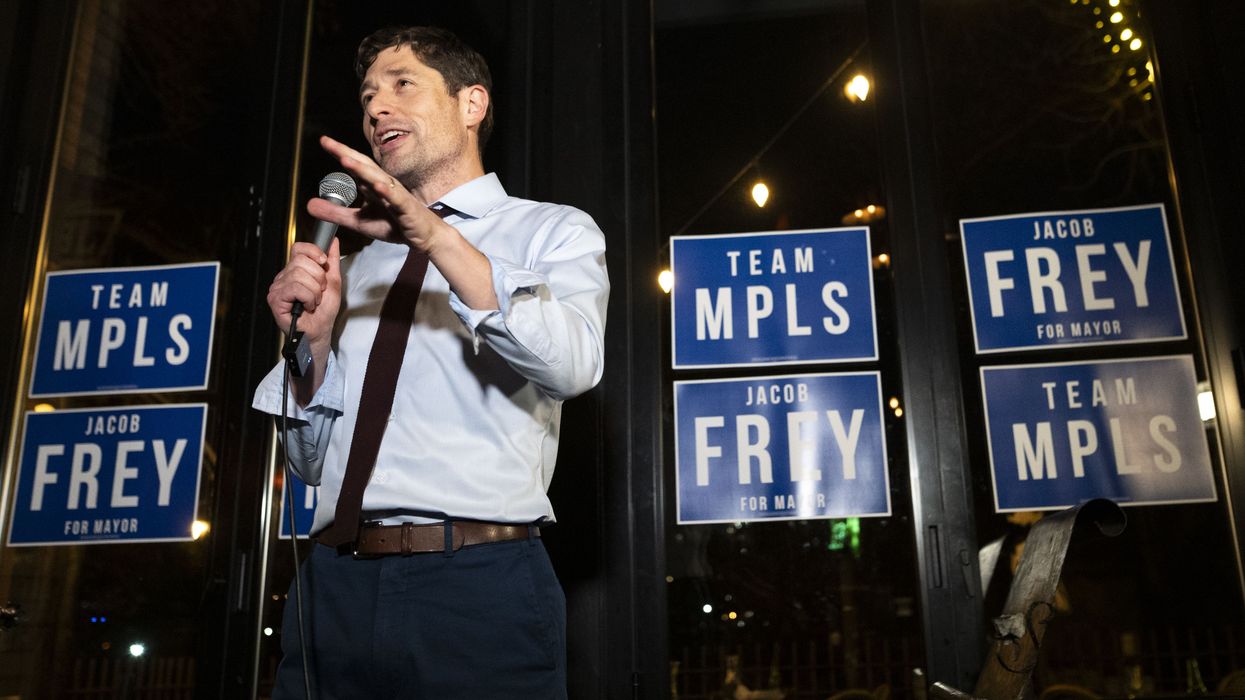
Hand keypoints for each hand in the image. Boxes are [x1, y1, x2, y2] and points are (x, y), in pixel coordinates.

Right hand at [266, 238, 340, 346]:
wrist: (320, 332)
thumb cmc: (324, 311)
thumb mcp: (333, 282)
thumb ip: (332, 261)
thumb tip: (333, 241)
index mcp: (295, 271)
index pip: (298, 248)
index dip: (313, 252)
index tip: (324, 263)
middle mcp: (283, 277)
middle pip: (301, 261)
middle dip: (318, 277)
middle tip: (319, 292)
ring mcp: (277, 288)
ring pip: (299, 275)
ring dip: (314, 291)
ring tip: (314, 302)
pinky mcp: (275, 299)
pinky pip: (295, 288)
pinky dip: (308, 298)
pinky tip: (307, 306)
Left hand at [307, 135, 451, 254]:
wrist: (424, 236)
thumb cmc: (395, 225)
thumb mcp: (359, 221)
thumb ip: (335, 213)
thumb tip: (309, 204)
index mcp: (373, 185)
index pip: (354, 166)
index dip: (339, 153)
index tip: (324, 141)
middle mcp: (384, 184)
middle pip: (363, 166)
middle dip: (346, 154)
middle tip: (328, 143)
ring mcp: (396, 195)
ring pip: (378, 179)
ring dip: (362, 169)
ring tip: (346, 160)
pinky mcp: (407, 208)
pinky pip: (397, 199)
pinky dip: (388, 192)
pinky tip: (378, 186)